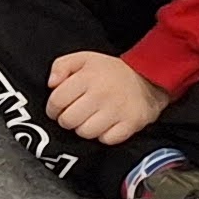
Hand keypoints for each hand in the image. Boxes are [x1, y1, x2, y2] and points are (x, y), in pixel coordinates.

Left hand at [44, 51, 167, 144]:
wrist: (148, 77)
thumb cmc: (111, 71)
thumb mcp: (83, 58)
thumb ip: (61, 66)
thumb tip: (51, 84)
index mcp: (87, 77)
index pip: (57, 102)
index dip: (53, 108)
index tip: (58, 109)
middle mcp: (101, 94)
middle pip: (68, 121)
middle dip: (67, 119)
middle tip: (74, 114)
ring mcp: (116, 110)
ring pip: (85, 133)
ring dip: (84, 129)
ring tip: (90, 119)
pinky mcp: (130, 124)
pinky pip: (106, 140)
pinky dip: (104, 136)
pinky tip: (106, 125)